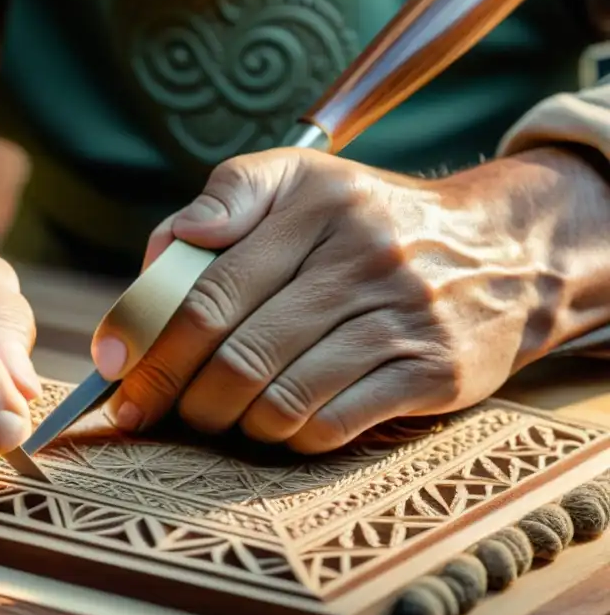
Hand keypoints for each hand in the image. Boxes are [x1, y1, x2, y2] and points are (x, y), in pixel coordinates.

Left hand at [94, 148, 555, 453]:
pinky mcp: (431, 372)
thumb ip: (228, 196)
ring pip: (279, 400)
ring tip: (220, 414)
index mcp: (314, 206)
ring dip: (232, 422)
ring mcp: (400, 319)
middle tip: (157, 407)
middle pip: (237, 354)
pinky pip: (332, 426)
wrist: (501, 250)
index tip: (114, 372)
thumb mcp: (305, 178)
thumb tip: (169, 248)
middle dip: (180, 394)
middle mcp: (360, 259)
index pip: (209, 290)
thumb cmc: (372, 220)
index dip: (150, 341)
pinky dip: (289, 437)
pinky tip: (281, 423)